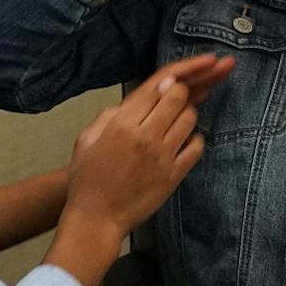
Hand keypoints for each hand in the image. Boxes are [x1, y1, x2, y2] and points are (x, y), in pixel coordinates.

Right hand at [61, 61, 221, 237]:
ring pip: (190, 119)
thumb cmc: (87, 177)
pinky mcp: (174, 176)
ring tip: (176, 120)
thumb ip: (113, 113)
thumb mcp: (87, 137)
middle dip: (183, 92)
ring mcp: (162, 156)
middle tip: (181, 96)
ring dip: (187, 114)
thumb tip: (143, 95)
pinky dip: (194, 140)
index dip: (179, 74)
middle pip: (179, 98)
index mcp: (121, 123)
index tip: (198, 67)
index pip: (159, 86)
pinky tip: (184, 141)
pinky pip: (197, 147)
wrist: (96, 218)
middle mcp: (145, 136)